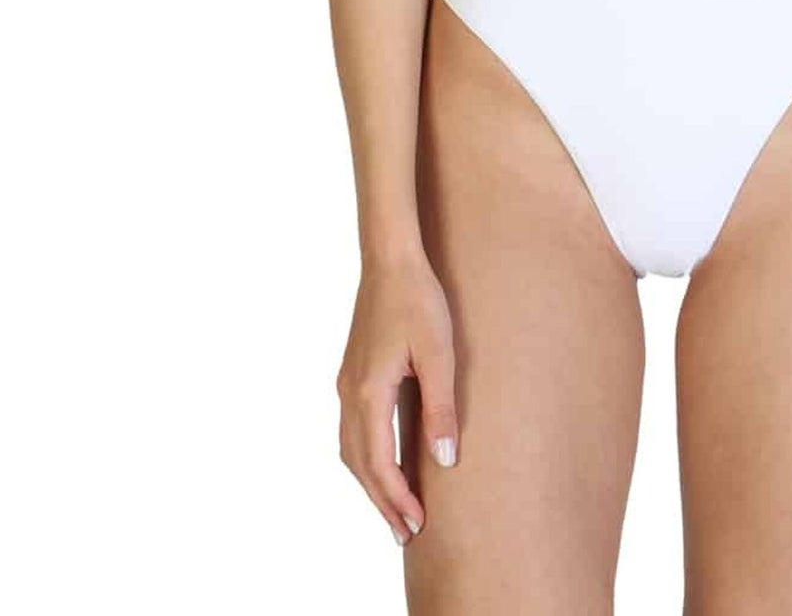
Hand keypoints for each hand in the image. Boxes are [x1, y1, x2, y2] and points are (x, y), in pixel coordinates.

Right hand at [337, 247, 459, 545]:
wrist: (391, 259)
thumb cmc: (418, 301)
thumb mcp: (439, 354)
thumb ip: (441, 408)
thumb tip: (445, 461)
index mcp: (368, 393)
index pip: (378, 464)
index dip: (396, 498)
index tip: (417, 525)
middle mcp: (349, 393)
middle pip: (358, 464)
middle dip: (381, 501)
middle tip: (405, 533)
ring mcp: (346, 383)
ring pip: (350, 449)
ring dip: (371, 482)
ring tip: (395, 507)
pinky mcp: (352, 373)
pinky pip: (352, 430)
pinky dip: (365, 457)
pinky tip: (383, 461)